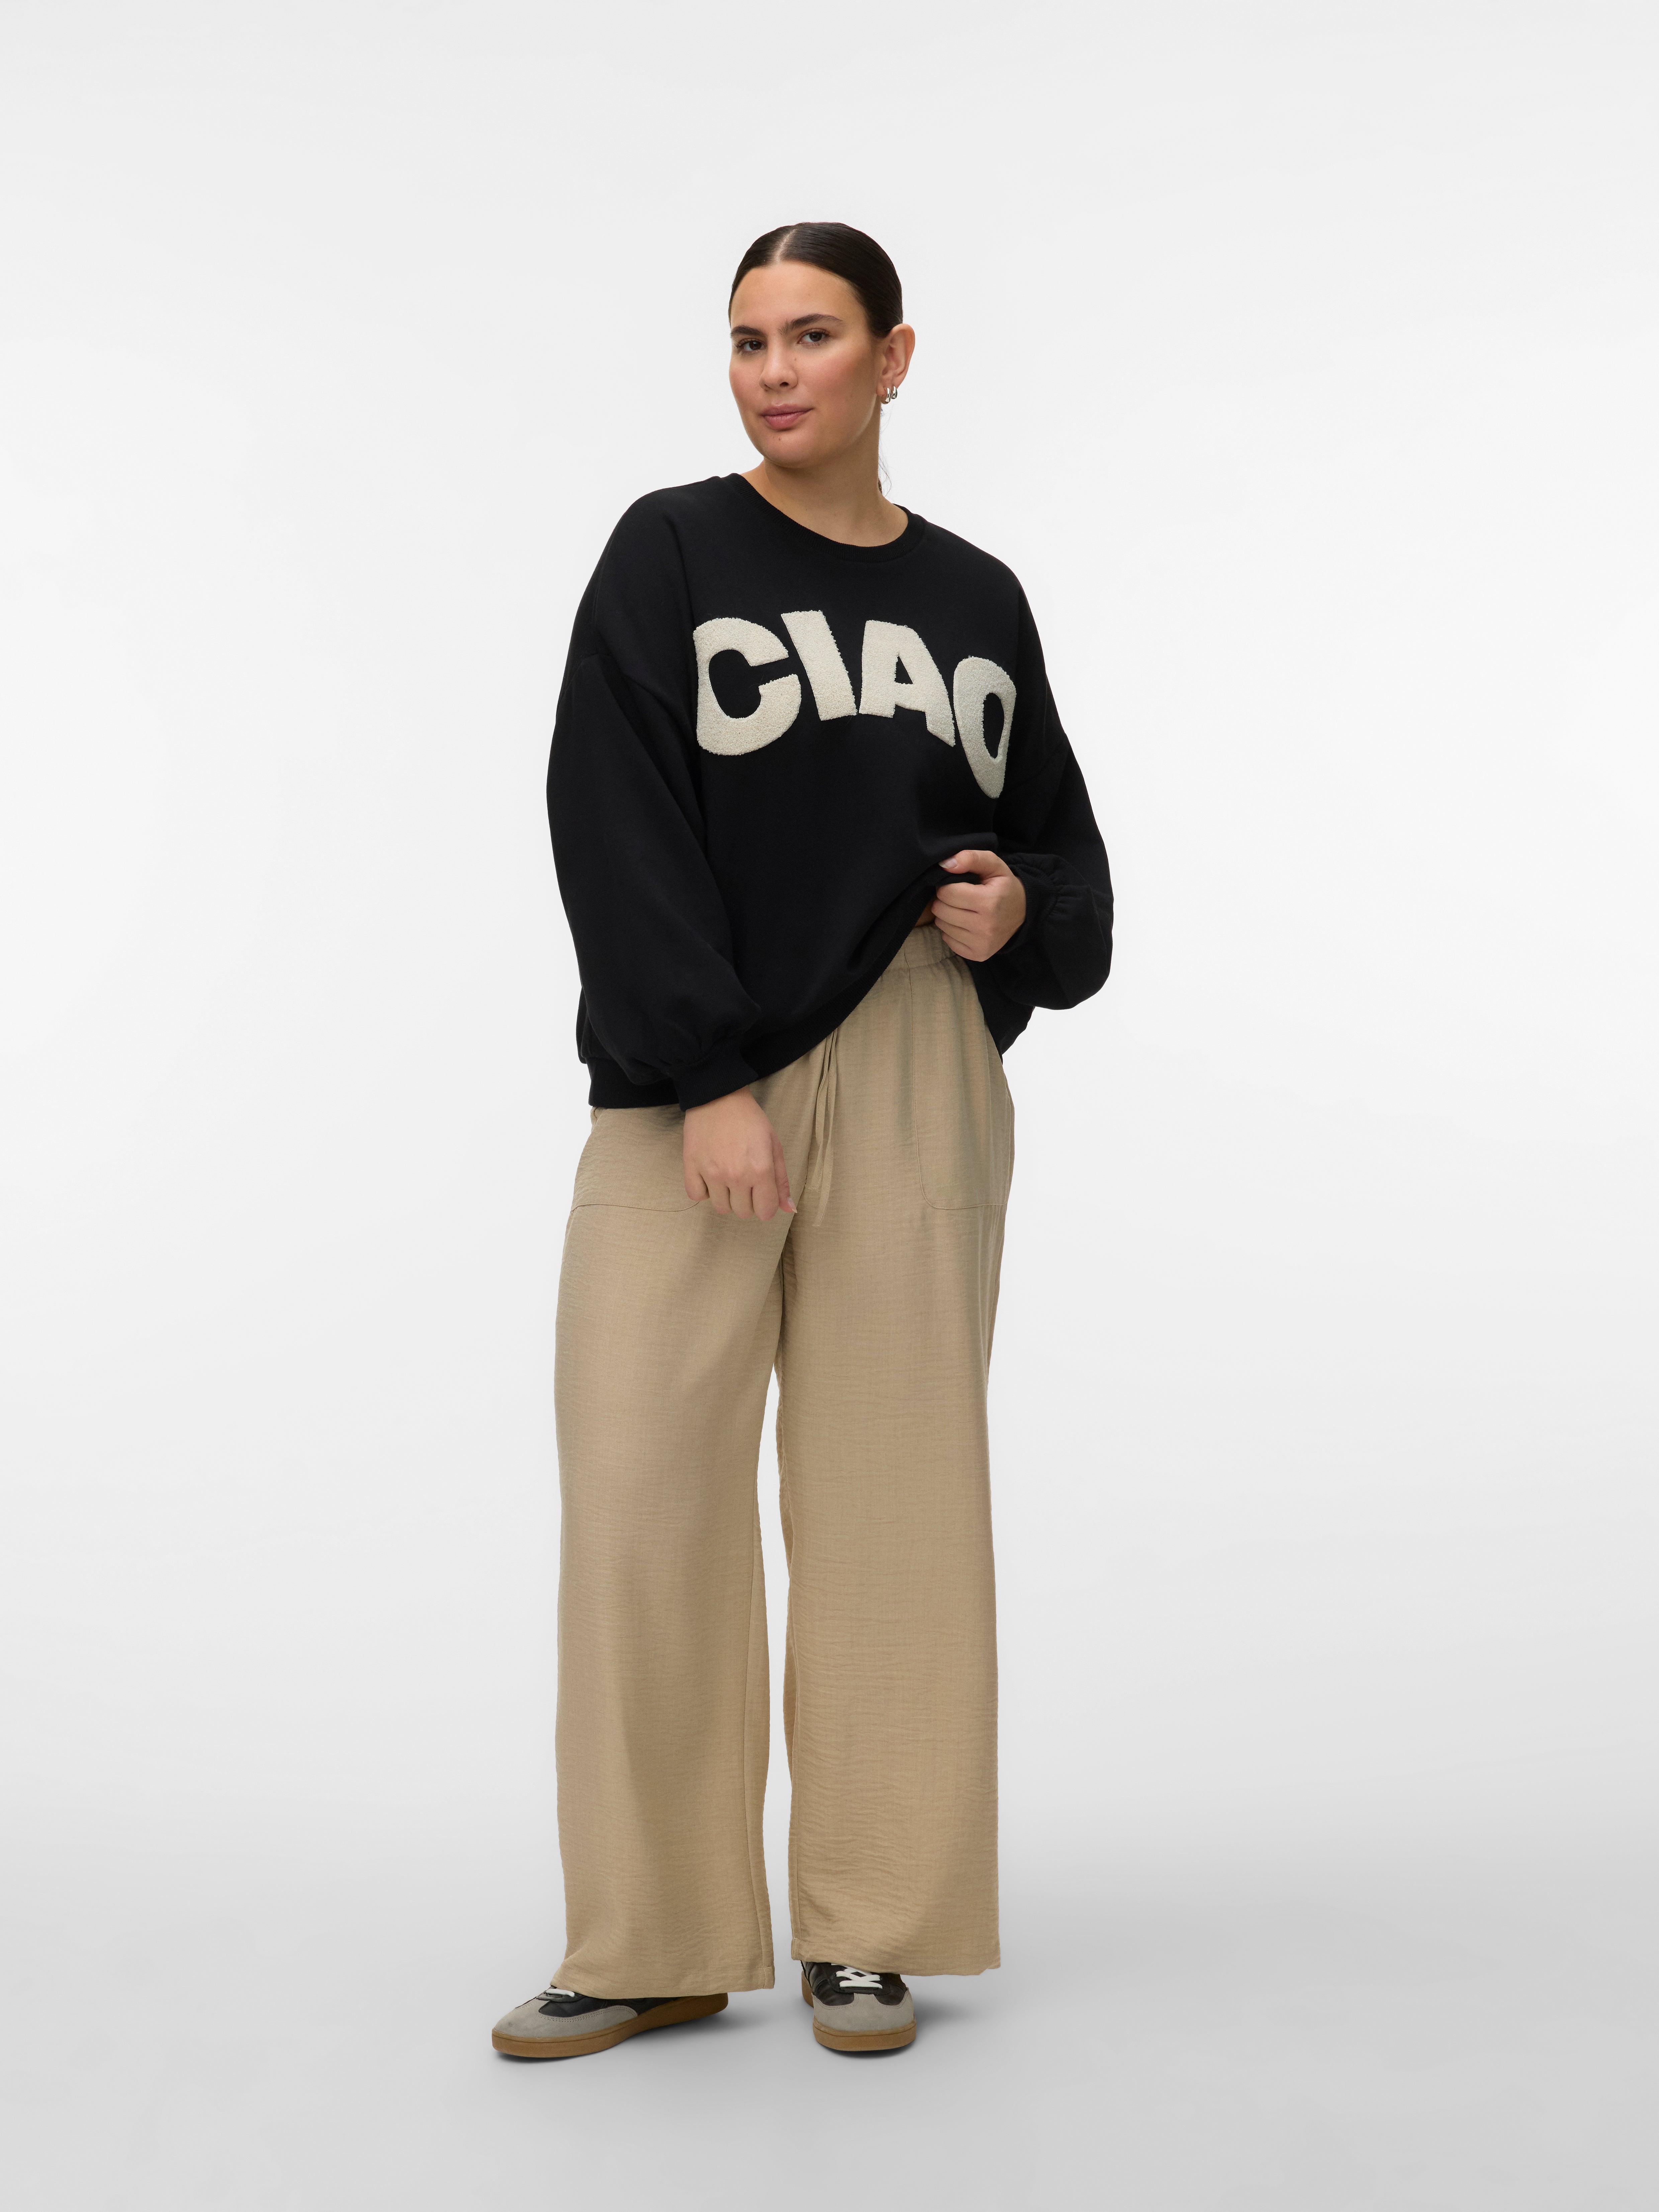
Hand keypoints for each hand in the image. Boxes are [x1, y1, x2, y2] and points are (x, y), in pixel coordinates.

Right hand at [683, 1088, 794, 1218]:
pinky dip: (704, 1192)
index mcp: (760, 1170)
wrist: (719, 1097)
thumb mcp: (774, 1146)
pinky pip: (696, 1196)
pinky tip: (710, 1178)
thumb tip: (788, 1209)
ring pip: (721, 1208)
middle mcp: (736, 1175)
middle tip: (745, 1183)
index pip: (765, 1211)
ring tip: (728, 1179)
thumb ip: (781, 1180)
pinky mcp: (691, 1166)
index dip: (766, 1206)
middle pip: (743, 1212)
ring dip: (727, 1199)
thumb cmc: (750, 1120)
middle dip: (747, 1202)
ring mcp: (712, 1173)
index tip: (762, 1195)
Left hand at [930, 849, 1026, 961]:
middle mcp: (985, 927)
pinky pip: (948, 940)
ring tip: (962, 910)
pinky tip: (965, 924)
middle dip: (945, 901)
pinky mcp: (978, 955)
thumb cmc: (1004, 886)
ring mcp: (981, 944)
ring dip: (947, 916)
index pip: (947, 893)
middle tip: (959, 898)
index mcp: (989, 902)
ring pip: (942, 926)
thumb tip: (944, 864)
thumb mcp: (993, 865)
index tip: (958, 885)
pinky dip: (952, 931)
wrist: (1024, 912)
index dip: (947, 886)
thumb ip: (971, 858)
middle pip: (941, 910)